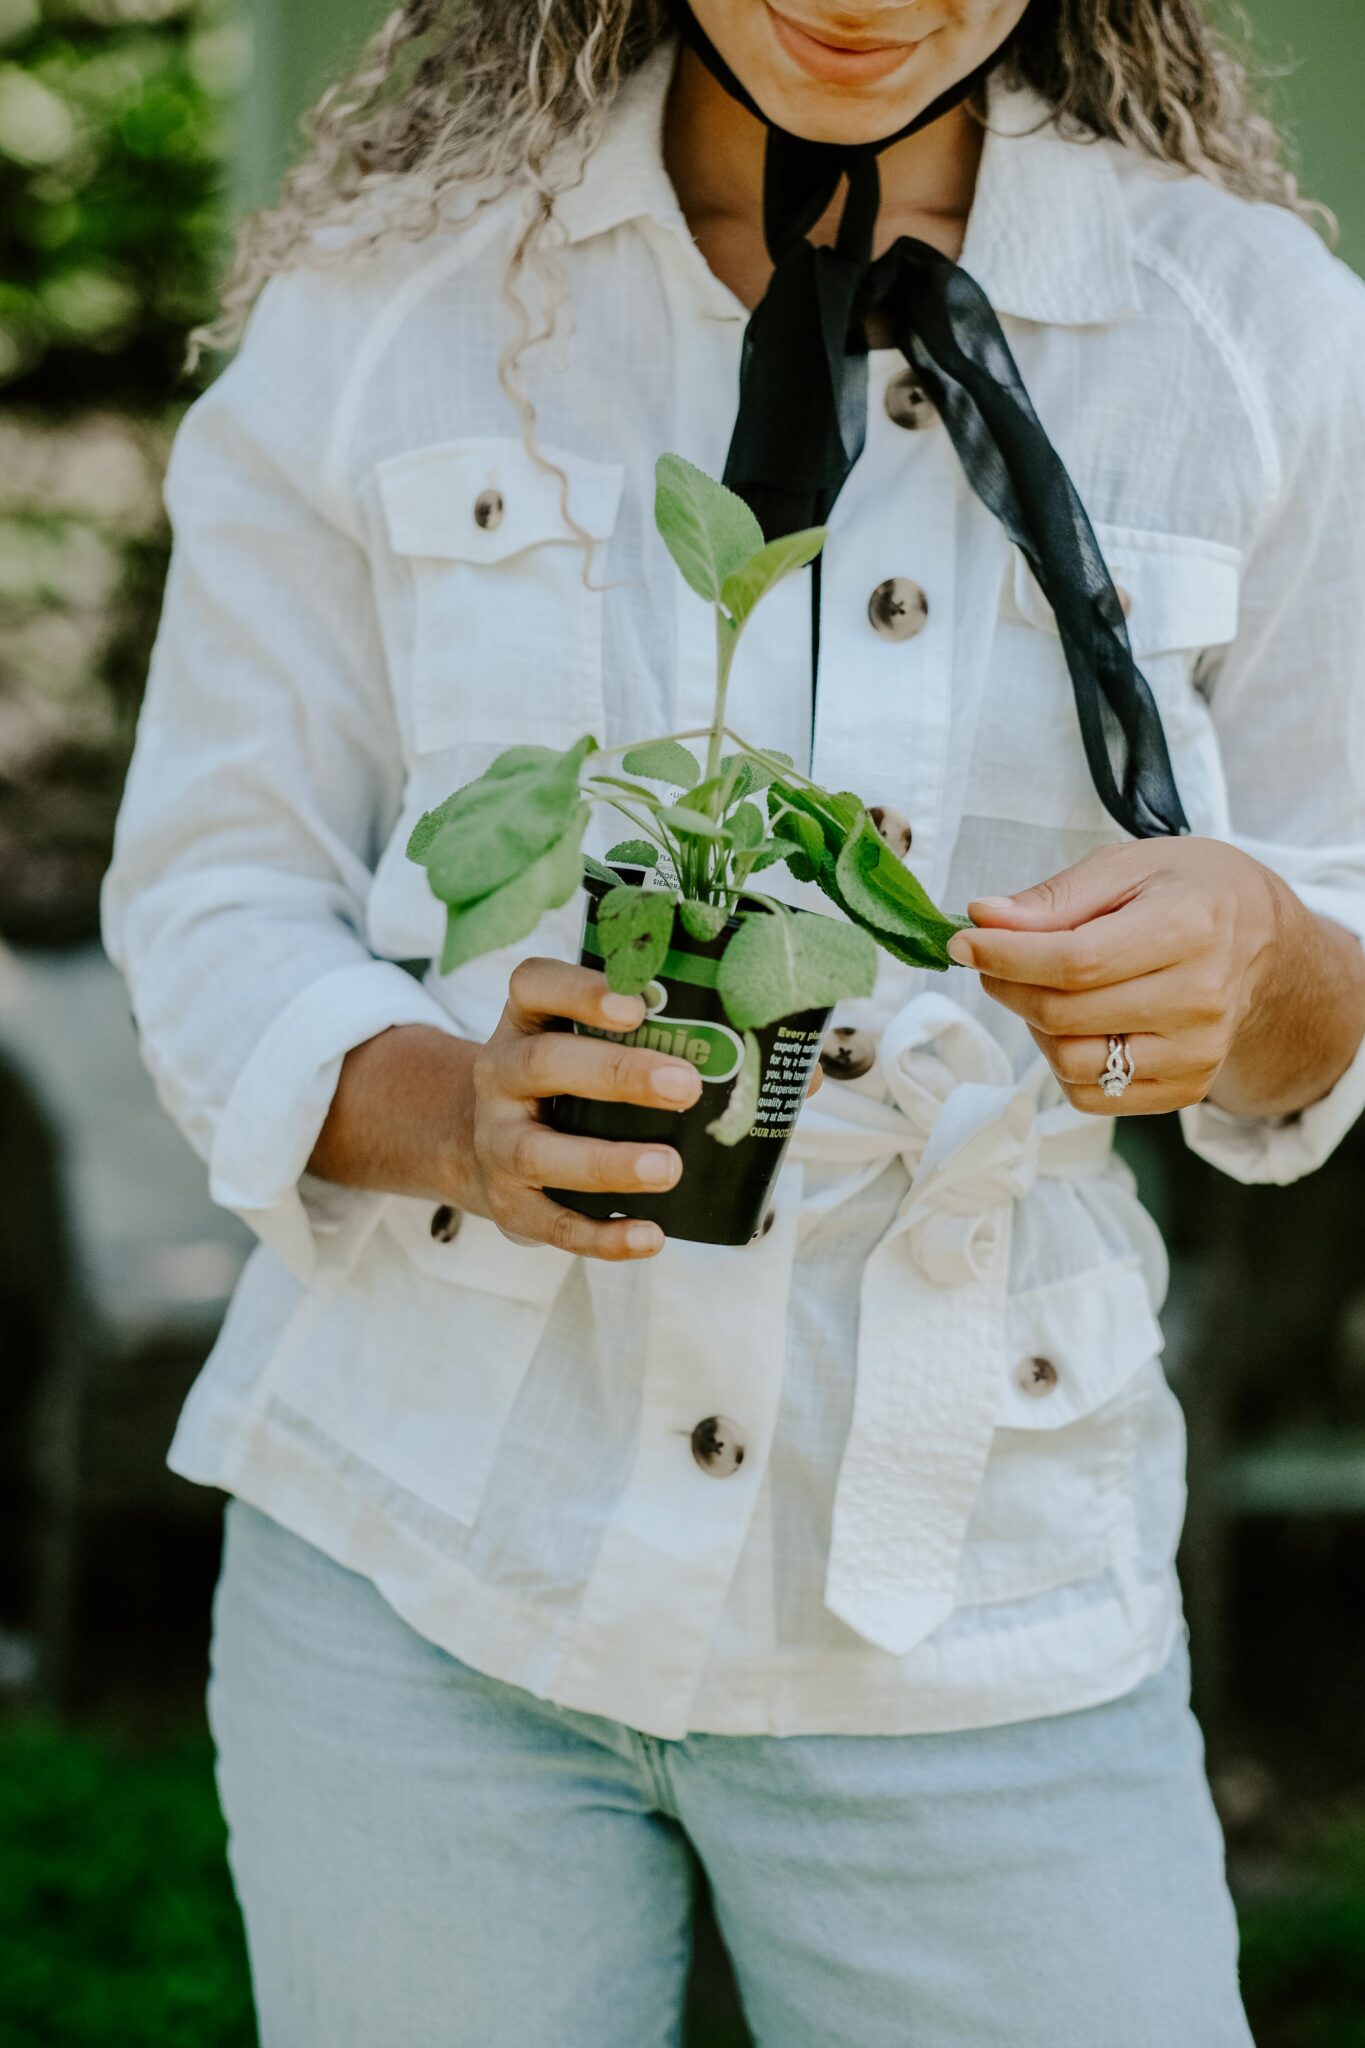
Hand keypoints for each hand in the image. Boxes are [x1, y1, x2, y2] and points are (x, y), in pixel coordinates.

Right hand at [462, 958, 705, 1259]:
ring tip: (669, 1168)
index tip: (639, 1005)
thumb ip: (674, 1043)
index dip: (581, 990)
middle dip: (616, 1073)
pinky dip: (602, 1236)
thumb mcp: (595, 1048)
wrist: (491, 1148)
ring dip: (606, 1162)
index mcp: (528, 1021)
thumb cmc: (573, 1088)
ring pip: (537, 1152)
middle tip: (684, 1085)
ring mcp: (497, 1142)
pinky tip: (651, 1236)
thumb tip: (791, 1069)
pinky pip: (551, 1224)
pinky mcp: (509, 1204)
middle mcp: (502, 1074)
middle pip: (543, 1063)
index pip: (534, 984)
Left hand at [945, 838, 1288, 1115]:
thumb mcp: (1126, 866)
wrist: (1261, 940)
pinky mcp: (1185, 1090)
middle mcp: (1201, 1000)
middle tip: (991, 959)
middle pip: (1065, 1015)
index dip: (1006, 957)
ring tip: (1042, 988)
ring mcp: (1197, 1053)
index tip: (963, 942)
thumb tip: (983, 919)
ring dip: (1034, 1027)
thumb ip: (1053, 898)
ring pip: (1072, 1063)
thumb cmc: (1186, 891)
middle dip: (1006, 986)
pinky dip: (1063, 1062)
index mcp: (1190, 929)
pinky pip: (1092, 1095)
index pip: (1076, 962)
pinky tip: (1074, 1022)